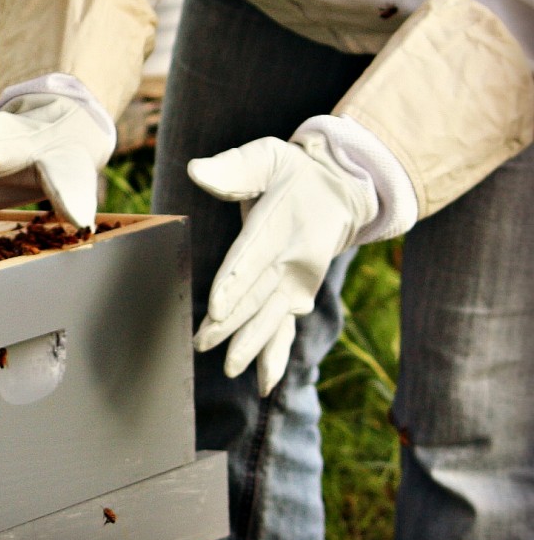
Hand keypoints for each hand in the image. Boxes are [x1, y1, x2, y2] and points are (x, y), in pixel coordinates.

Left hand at [187, 136, 372, 395]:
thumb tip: (197, 171)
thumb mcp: (268, 156)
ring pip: (272, 318)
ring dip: (252, 345)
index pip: (250, 258)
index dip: (233, 284)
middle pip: (258, 295)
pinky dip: (276, 354)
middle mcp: (292, 260)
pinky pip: (286, 327)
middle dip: (232, 323)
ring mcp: (298, 281)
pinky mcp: (297, 294)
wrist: (343, 188)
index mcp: (279, 227)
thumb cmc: (294, 170)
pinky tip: (264, 383)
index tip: (215, 308)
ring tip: (232, 368)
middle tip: (204, 344)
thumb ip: (234, 167)